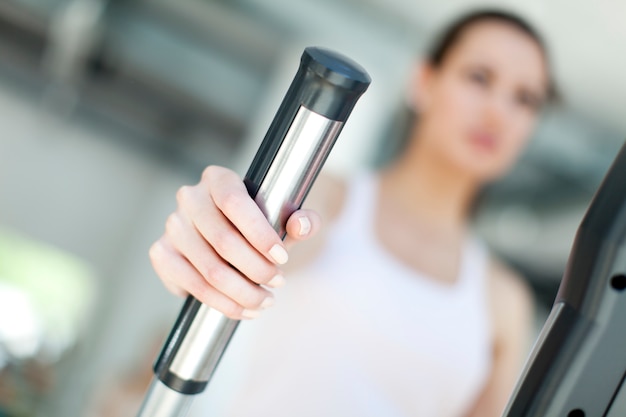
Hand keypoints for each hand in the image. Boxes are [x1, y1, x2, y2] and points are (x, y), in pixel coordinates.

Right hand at [149, 166, 320, 319]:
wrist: (231, 238)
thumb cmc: (260, 224)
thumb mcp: (287, 219)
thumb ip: (303, 220)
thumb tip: (300, 225)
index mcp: (218, 179)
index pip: (234, 203)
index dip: (260, 234)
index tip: (282, 258)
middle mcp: (190, 198)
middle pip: (223, 241)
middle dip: (257, 270)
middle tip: (278, 283)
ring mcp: (172, 226)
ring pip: (209, 270)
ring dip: (243, 293)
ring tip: (265, 301)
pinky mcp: (161, 254)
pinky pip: (192, 286)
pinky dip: (222, 304)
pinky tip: (243, 308)